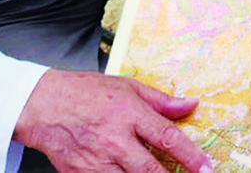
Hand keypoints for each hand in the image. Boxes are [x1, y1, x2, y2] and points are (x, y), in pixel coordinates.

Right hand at [14, 69, 212, 172]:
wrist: (43, 105)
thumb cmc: (86, 92)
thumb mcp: (127, 86)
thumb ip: (161, 101)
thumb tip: (190, 105)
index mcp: (129, 113)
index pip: (167, 137)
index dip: (190, 156)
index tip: (207, 168)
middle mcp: (114, 139)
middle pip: (149, 169)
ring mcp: (96, 160)